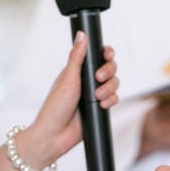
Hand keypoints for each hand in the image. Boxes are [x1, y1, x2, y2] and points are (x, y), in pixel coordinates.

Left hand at [27, 32, 118, 162]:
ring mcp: (94, 95)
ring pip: (114, 84)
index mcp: (78, 71)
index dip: (106, 54)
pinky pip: (114, 99)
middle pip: (110, 69)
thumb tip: (82, 35)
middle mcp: (87, 82)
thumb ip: (77, 57)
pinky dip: (111, 101)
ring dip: (109, 89)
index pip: (97, 56)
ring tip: (97, 97)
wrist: (56, 135)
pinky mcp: (100, 108)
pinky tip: (101, 105)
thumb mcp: (68, 79)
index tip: (107, 55)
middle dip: (108, 72)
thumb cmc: (55, 107)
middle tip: (98, 78)